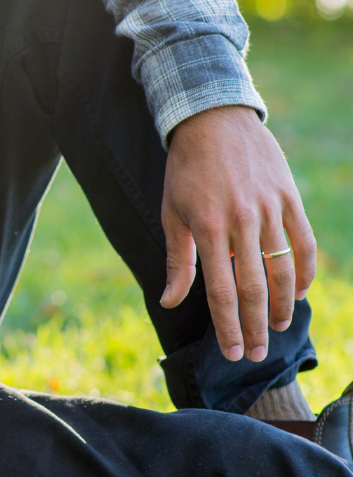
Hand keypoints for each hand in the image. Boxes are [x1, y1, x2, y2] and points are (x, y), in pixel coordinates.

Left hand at [161, 106, 316, 362]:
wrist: (212, 121)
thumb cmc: (185, 171)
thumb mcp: (172, 213)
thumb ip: (178, 261)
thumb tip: (170, 302)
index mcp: (208, 228)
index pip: (222, 292)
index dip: (228, 326)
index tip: (233, 352)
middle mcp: (242, 222)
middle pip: (254, 288)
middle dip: (255, 327)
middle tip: (257, 355)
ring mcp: (270, 210)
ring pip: (283, 270)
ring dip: (281, 305)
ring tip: (276, 327)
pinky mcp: (289, 199)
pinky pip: (305, 244)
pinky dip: (304, 273)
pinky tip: (297, 293)